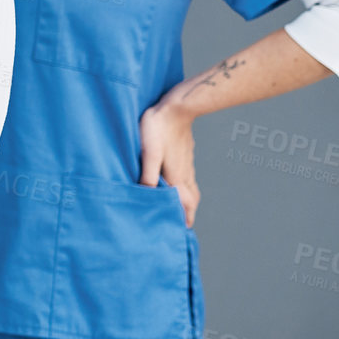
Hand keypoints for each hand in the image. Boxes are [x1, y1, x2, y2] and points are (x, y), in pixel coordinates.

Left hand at [140, 91, 198, 225]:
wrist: (177, 106)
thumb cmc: (158, 128)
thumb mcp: (149, 153)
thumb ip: (148, 176)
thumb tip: (147, 196)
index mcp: (177, 177)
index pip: (185, 205)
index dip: (184, 219)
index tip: (182, 232)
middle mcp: (185, 174)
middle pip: (191, 200)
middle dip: (188, 213)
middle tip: (182, 224)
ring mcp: (187, 164)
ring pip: (191, 188)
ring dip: (187, 201)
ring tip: (180, 208)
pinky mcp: (185, 154)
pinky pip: (188, 177)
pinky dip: (185, 187)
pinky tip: (176, 182)